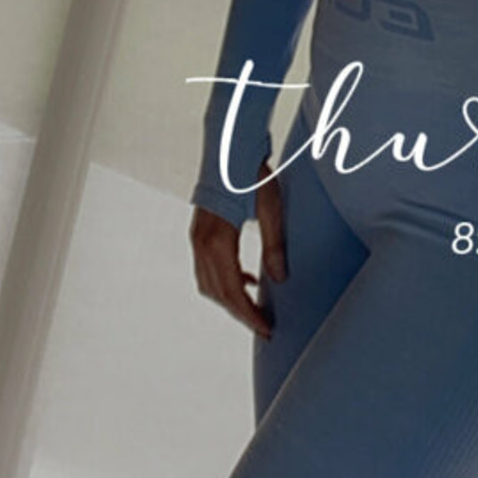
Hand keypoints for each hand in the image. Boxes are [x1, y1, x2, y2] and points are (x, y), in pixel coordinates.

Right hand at [190, 158, 287, 338]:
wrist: (230, 147)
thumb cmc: (252, 174)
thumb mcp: (271, 207)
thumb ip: (274, 245)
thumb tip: (280, 278)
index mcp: (218, 240)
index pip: (232, 291)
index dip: (249, 314)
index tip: (266, 330)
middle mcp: (201, 243)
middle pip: (218, 293)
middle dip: (240, 312)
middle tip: (264, 326)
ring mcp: (197, 238)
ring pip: (209, 284)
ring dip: (230, 299)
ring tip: (256, 308)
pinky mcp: (199, 232)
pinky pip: (208, 268)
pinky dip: (225, 281)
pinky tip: (248, 280)